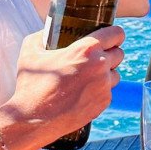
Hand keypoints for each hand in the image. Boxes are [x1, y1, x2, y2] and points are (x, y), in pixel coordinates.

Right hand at [0, 26, 125, 149]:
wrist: (33, 118)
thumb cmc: (32, 84)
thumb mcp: (31, 52)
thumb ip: (41, 36)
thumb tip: (46, 31)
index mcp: (87, 49)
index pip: (116, 34)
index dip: (115, 34)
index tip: (112, 38)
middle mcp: (100, 65)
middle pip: (119, 54)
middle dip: (110, 54)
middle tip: (97, 58)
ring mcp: (104, 85)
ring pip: (115, 74)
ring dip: (106, 74)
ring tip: (88, 77)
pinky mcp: (103, 102)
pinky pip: (108, 92)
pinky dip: (100, 91)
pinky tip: (84, 93)